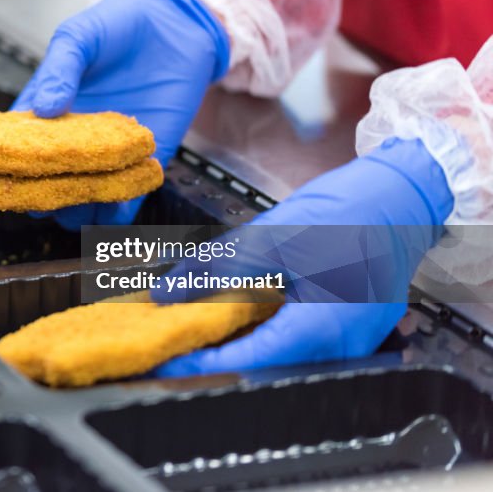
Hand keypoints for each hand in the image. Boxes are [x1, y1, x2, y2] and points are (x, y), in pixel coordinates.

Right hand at [12, 0, 230, 228]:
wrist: (174, 23)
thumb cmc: (116, 24)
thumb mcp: (78, 37)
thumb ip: (61, 69)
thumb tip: (45, 108)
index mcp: (42, 113)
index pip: (8, 150)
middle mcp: (69, 141)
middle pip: (41, 185)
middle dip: (33, 199)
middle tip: (34, 202)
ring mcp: (104, 154)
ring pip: (79, 200)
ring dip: (74, 210)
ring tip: (75, 204)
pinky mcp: (141, 159)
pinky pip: (126, 197)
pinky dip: (118, 209)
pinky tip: (114, 209)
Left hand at [152, 138, 452, 375]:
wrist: (400, 198)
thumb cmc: (346, 212)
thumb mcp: (270, 237)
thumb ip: (215, 270)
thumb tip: (166, 293)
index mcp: (320, 329)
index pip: (249, 362)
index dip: (202, 362)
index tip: (166, 356)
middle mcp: (339, 349)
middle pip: (263, 368)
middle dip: (214, 356)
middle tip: (173, 342)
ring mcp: (349, 345)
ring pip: (279, 359)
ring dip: (237, 346)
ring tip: (194, 328)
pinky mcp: (349, 333)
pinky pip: (299, 346)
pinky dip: (262, 336)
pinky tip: (233, 318)